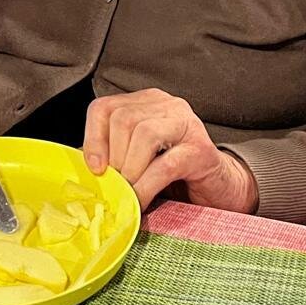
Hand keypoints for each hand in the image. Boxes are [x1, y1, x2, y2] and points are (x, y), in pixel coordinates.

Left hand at [82, 89, 258, 212]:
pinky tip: (142, 201)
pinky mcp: (200, 149)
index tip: (94, 169)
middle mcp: (167, 106)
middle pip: (123, 119)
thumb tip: (86, 171)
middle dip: (114, 159)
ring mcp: (187, 124)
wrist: (220, 189)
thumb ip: (114, 157)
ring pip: (143, 135)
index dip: (93, 138)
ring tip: (130, 193)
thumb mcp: (138, 160)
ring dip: (130, 171)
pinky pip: (164, 165)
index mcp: (147, 103)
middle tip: (116, 186)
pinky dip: (146, 187)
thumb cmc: (176, 175)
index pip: (106, 107)